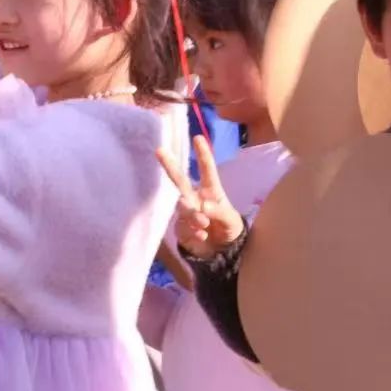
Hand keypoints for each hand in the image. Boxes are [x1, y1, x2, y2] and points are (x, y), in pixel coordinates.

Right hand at [157, 135, 244, 256]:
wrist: (222, 252)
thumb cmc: (229, 228)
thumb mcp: (231, 220)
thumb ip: (219, 211)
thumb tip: (203, 207)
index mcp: (211, 191)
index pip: (207, 170)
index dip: (203, 154)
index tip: (198, 138)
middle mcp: (195, 198)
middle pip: (180, 180)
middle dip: (170, 165)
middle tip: (159, 150)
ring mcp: (186, 213)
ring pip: (183, 208)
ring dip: (193, 216)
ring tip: (204, 225)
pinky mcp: (180, 229)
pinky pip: (182, 227)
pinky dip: (193, 233)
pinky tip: (202, 237)